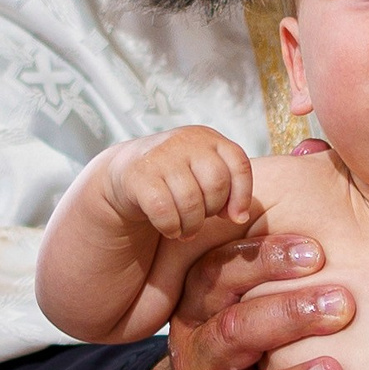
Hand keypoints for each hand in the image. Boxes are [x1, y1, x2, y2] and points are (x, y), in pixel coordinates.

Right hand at [104, 125, 256, 242]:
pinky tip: (170, 229)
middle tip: (201, 219)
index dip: (241, 196)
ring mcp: (161, 156)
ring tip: (186, 230)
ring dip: (192, 226)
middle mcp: (186, 141)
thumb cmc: (176, 179)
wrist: (126, 171)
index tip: (234, 217)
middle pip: (217, 184)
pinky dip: (171, 227)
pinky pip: (165, 211)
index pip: (238, 164)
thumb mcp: (204, 174)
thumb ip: (228, 189)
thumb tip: (238, 217)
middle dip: (212, 210)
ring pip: (191, 202)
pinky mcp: (139, 176)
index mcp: (208, 138)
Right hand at [128, 232, 352, 369]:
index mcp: (204, 309)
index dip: (265, 260)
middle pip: (235, 330)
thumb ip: (283, 272)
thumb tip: (356, 216)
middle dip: (289, 315)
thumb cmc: (250, 353)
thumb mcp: (249, 306)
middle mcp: (200, 355)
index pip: (222, 273)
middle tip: (344, 306)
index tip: (318, 253)